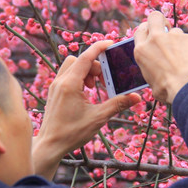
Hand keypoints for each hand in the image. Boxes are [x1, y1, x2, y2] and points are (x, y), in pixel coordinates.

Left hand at [33, 41, 140, 179]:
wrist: (50, 144)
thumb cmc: (72, 132)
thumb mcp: (98, 118)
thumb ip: (118, 104)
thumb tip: (137, 97)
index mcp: (70, 84)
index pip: (86, 57)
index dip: (99, 47)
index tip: (110, 43)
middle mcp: (60, 81)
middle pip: (79, 60)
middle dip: (94, 66)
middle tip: (104, 81)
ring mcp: (55, 86)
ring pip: (71, 66)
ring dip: (85, 71)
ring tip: (95, 87)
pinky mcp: (54, 92)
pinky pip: (66, 76)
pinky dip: (78, 78)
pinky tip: (86, 93)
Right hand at [134, 11, 187, 102]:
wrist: (187, 85)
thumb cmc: (167, 89)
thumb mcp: (150, 80)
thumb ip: (151, 69)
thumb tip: (156, 72)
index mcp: (142, 50)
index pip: (139, 30)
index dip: (146, 30)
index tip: (151, 34)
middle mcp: (155, 39)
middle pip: (154, 17)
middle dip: (159, 20)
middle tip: (165, 29)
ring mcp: (174, 36)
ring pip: (175, 32)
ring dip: (178, 41)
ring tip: (184, 58)